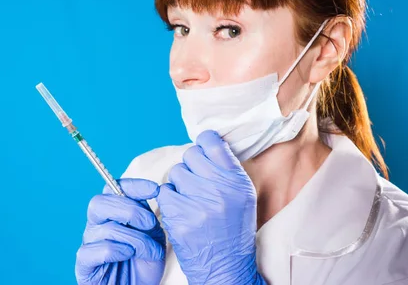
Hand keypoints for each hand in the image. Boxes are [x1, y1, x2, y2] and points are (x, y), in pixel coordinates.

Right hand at [75, 179, 165, 284]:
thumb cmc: (145, 263)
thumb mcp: (153, 235)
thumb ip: (148, 215)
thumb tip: (155, 191)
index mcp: (113, 214)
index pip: (113, 188)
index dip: (133, 185)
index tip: (155, 190)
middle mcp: (97, 225)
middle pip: (99, 202)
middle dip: (130, 210)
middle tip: (150, 224)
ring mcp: (89, 244)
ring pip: (104, 228)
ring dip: (134, 239)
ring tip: (150, 251)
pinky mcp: (84, 265)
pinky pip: (92, 250)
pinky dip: (114, 250)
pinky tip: (128, 255)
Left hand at [156, 130, 265, 284]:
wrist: (226, 265)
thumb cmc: (234, 228)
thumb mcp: (243, 195)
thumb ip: (227, 169)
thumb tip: (208, 143)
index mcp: (236, 180)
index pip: (211, 142)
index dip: (204, 142)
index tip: (203, 149)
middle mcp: (219, 188)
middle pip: (190, 155)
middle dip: (191, 166)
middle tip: (197, 183)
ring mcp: (198, 203)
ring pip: (176, 173)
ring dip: (179, 184)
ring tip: (191, 199)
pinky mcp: (180, 218)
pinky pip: (164, 193)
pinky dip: (170, 200)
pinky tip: (181, 210)